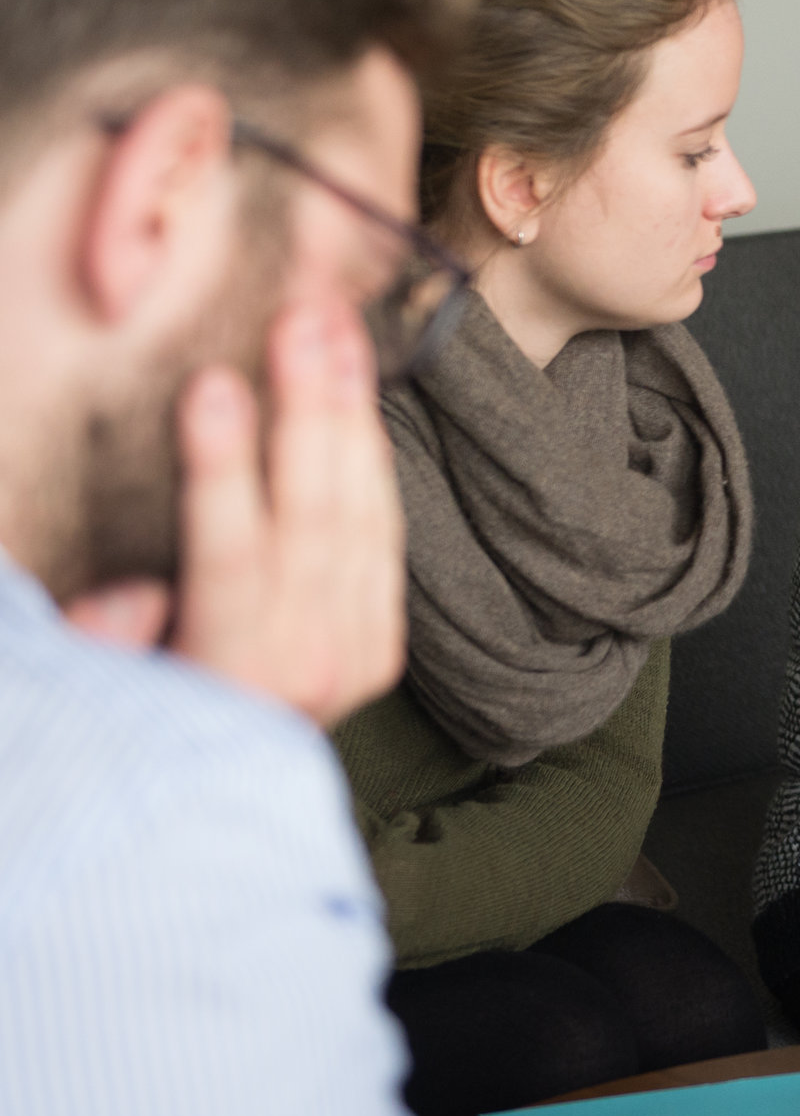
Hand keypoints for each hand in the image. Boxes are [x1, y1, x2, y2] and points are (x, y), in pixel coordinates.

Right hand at [68, 301, 406, 726]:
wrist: (216, 796)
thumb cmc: (142, 715)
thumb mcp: (100, 689)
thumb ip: (105, 641)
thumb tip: (138, 597)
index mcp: (226, 672)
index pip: (231, 554)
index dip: (224, 465)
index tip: (213, 383)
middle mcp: (305, 663)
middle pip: (313, 513)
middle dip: (308, 404)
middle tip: (303, 318)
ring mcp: (354, 652)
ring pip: (359, 510)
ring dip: (349, 409)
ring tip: (335, 327)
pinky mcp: (382, 642)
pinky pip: (383, 529)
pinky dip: (371, 455)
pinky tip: (358, 390)